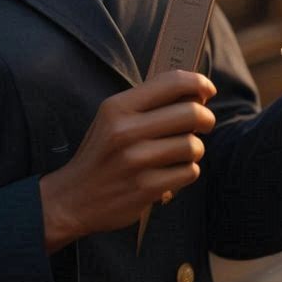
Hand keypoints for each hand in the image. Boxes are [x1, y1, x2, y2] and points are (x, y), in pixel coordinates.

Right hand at [38, 70, 216, 252]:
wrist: (73, 199)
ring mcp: (136, 160)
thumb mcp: (112, 118)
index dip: (198, 82)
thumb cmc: (101, 153)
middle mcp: (126, 130)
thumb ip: (148, 102)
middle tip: (204, 124)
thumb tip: (196, 90)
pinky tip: (171, 172)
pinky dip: (186, 172)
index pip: (172, 82)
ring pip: (193, 145)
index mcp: (118, 107)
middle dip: (206, 118)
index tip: (207, 90)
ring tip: (181, 152)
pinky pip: (188, 172)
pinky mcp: (146, 188)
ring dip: (195, 149)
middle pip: (191, 113)